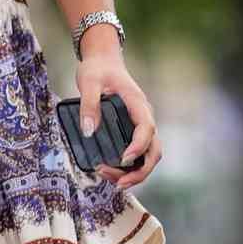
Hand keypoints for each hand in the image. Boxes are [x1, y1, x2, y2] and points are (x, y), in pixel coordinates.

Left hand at [76, 44, 161, 190]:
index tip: (123, 160)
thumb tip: (89, 131)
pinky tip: (110, 171)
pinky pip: (138, 155)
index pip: (146, 129)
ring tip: (109, 178)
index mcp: (138, 104)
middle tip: (118, 183)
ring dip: (134, 173)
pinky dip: (129, 168)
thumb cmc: (98, 69)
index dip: (138, 147)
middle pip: (154, 151)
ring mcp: (140, 126)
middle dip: (139, 171)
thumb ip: (89, 105)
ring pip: (148, 157)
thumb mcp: (89, 81)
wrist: (103, 60)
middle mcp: (144, 118)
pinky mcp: (132, 131)